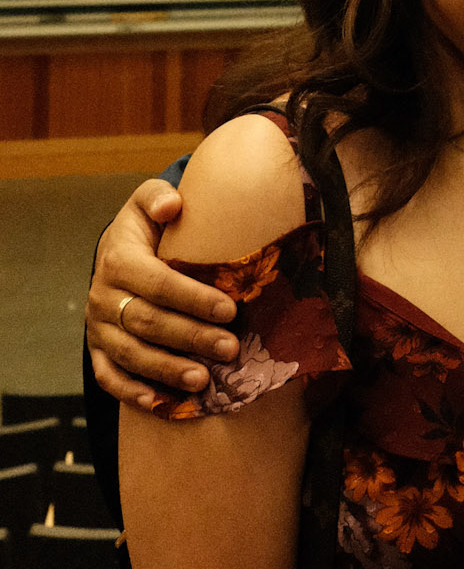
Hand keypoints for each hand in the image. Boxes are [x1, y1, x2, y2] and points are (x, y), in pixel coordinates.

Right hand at [86, 181, 239, 406]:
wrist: (115, 250)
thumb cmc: (146, 226)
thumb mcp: (148, 201)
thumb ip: (158, 197)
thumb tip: (172, 206)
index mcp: (118, 259)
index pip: (159, 283)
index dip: (194, 298)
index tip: (231, 308)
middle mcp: (102, 296)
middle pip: (148, 323)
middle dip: (191, 337)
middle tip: (230, 348)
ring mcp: (97, 327)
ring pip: (131, 355)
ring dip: (168, 370)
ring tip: (205, 380)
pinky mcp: (96, 350)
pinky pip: (109, 377)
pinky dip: (132, 392)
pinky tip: (161, 403)